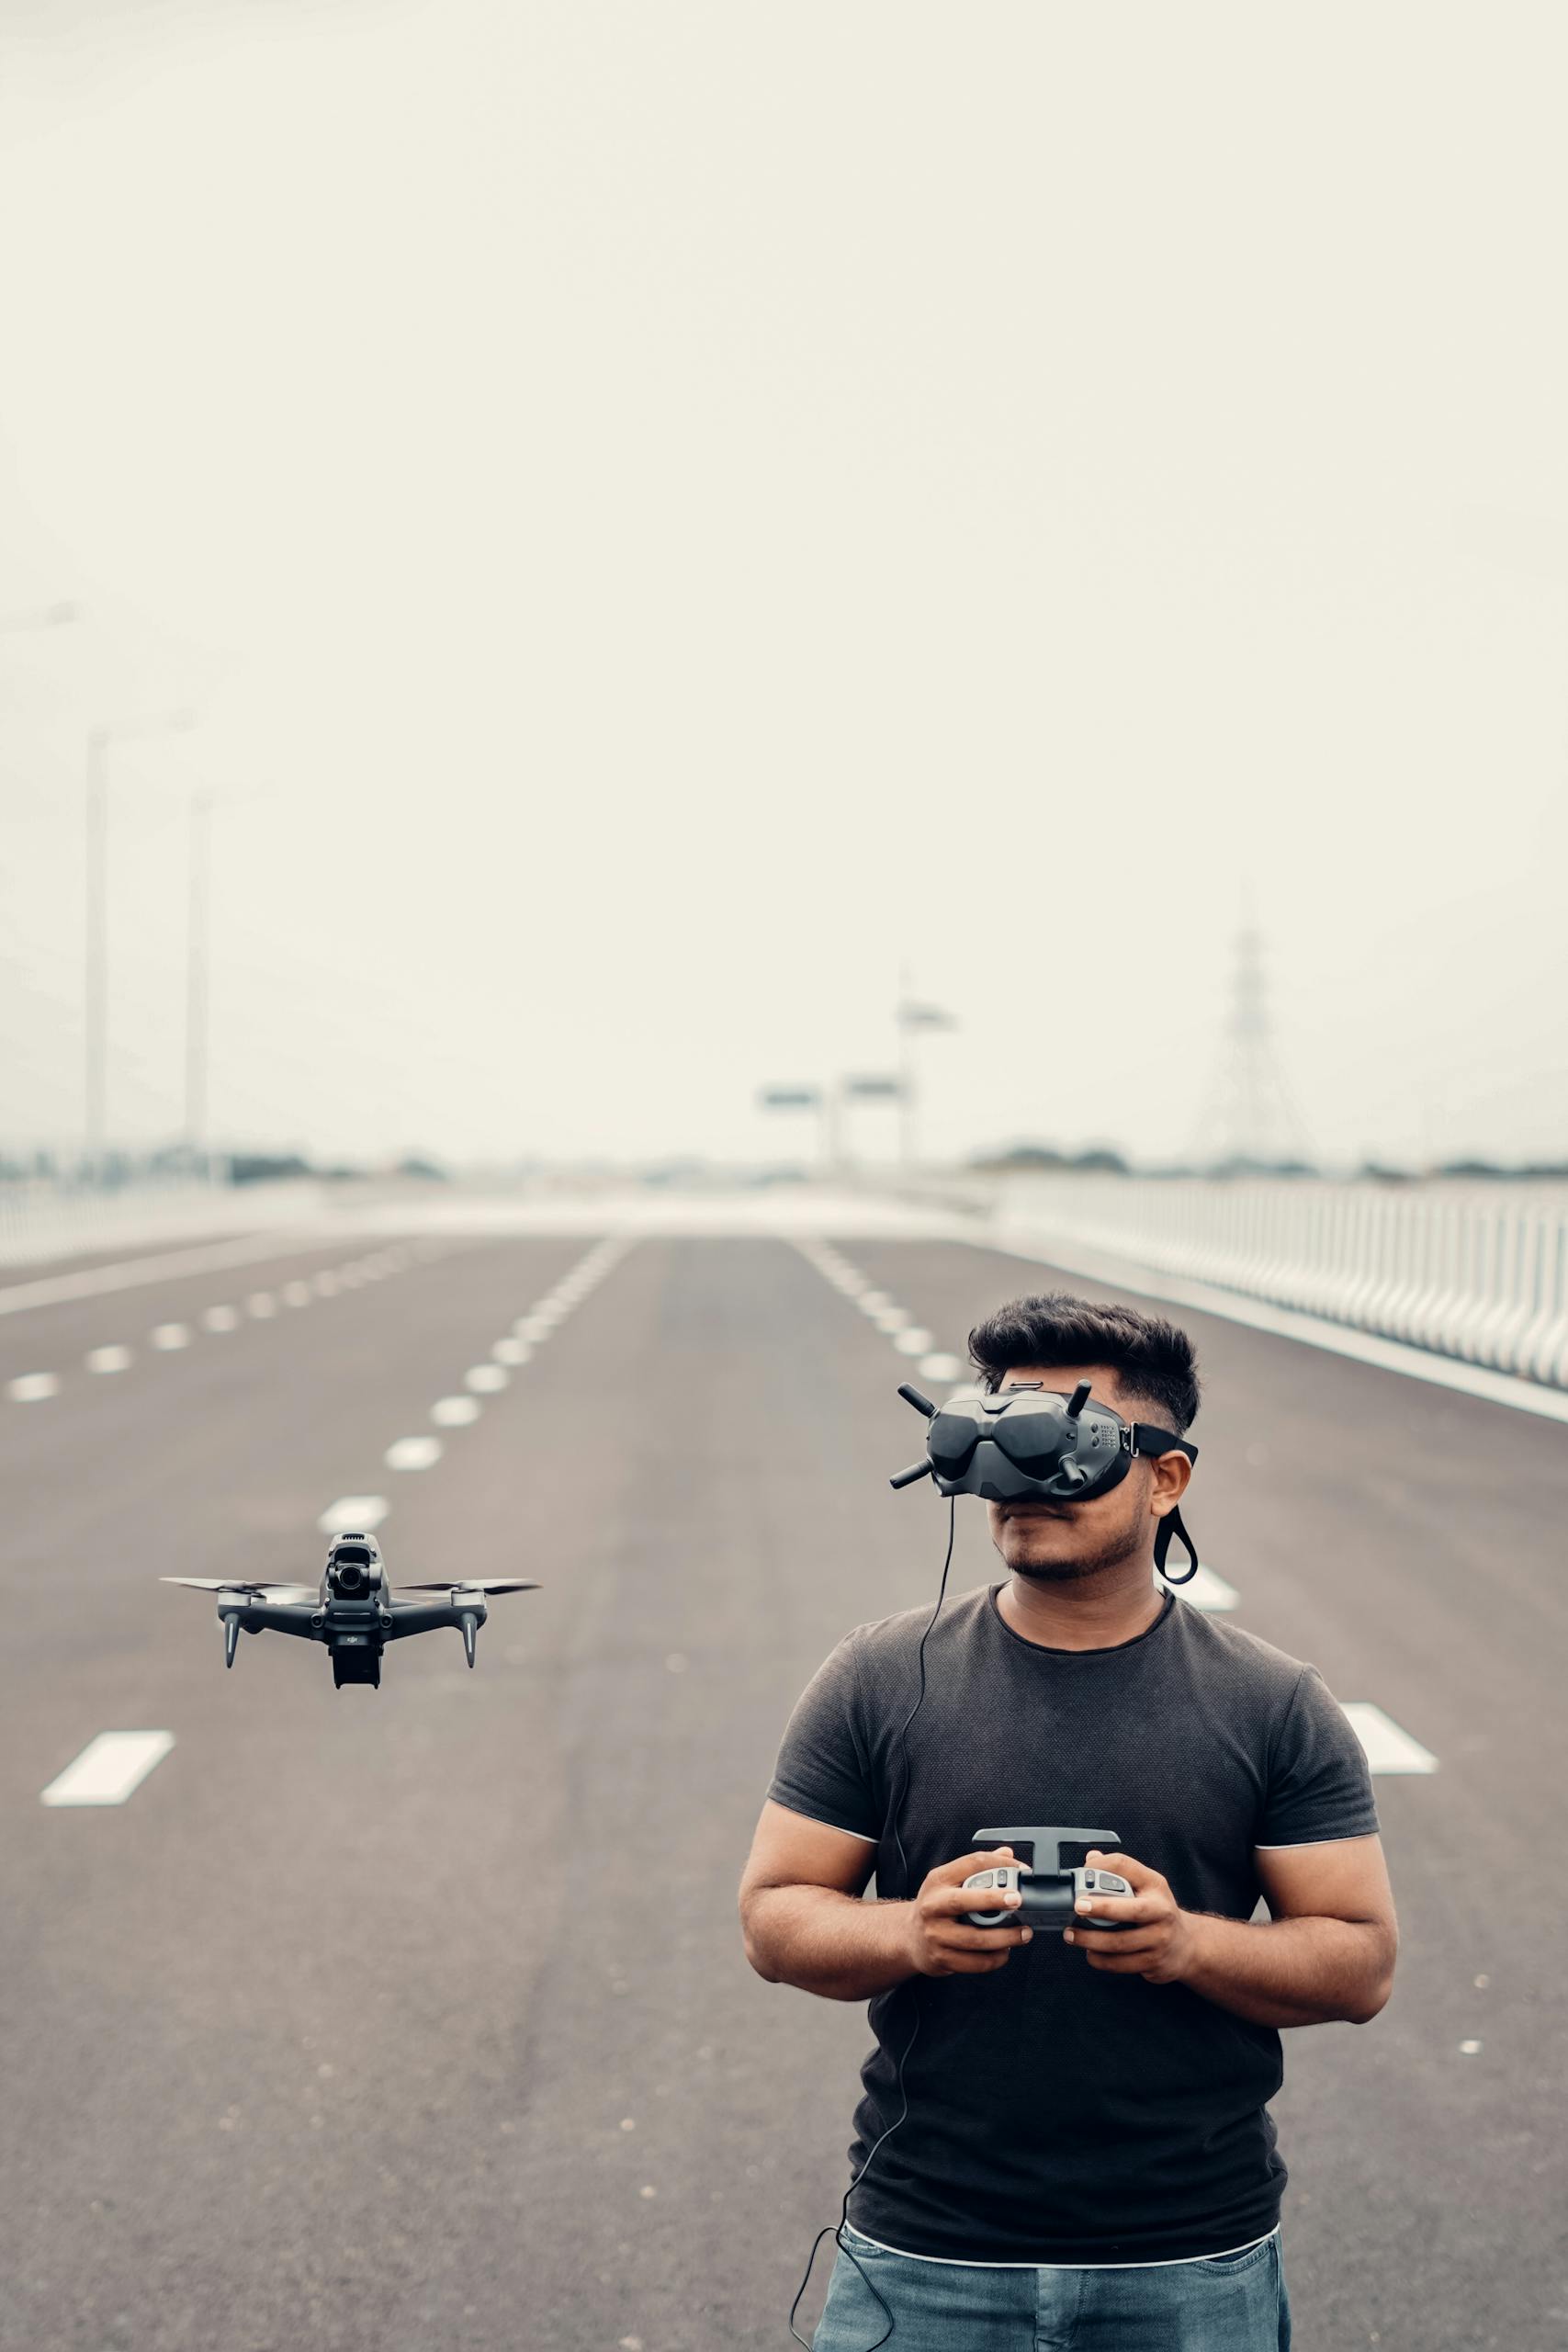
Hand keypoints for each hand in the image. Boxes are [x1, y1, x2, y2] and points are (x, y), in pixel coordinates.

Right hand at [904, 1848, 1033, 1976]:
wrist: (910, 1937)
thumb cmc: (937, 1905)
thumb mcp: (950, 1881)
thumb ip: (978, 1868)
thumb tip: (1007, 1853)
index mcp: (938, 1880)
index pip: (970, 1864)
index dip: (999, 1865)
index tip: (1020, 1871)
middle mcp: (932, 1906)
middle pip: (964, 1901)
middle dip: (994, 1900)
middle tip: (1018, 1900)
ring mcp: (935, 1935)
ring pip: (975, 1939)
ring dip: (1005, 1938)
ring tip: (1023, 1933)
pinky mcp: (941, 1959)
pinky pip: (975, 1963)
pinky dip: (995, 1959)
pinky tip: (1004, 1952)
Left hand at [1064, 1849, 1198, 1984]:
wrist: (1187, 1945)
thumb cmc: (1158, 1910)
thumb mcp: (1146, 1885)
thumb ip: (1119, 1872)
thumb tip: (1091, 1859)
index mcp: (1156, 1886)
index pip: (1127, 1867)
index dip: (1103, 1867)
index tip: (1083, 1871)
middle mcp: (1161, 1912)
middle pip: (1130, 1910)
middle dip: (1101, 1908)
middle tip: (1077, 1907)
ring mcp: (1159, 1940)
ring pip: (1120, 1943)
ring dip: (1090, 1940)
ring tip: (1072, 1935)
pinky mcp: (1153, 1963)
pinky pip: (1121, 1964)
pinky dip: (1101, 1960)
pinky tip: (1090, 1953)